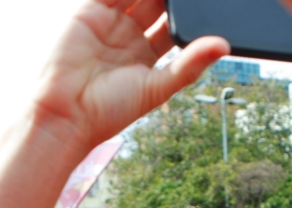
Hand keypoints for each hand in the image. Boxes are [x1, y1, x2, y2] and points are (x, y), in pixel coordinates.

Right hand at [30, 0, 228, 152]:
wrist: (68, 113)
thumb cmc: (110, 110)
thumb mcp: (159, 86)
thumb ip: (190, 64)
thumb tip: (223, 47)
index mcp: (148, 55)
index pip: (174, 24)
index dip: (188, 12)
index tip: (209, 1)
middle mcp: (129, 36)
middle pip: (158, 3)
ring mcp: (110, 22)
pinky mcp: (89, 11)